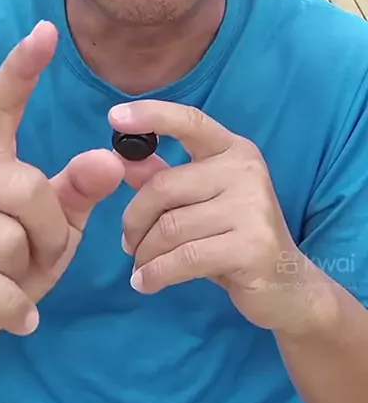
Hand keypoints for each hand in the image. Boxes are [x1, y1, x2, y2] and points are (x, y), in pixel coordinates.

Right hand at [0, 21, 123, 368]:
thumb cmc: (3, 265)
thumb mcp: (49, 228)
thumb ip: (76, 192)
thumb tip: (110, 159)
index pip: (0, 100)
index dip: (24, 66)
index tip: (47, 30)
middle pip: (26, 186)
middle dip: (49, 232)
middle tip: (39, 255)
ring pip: (7, 236)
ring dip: (26, 271)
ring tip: (12, 281)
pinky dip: (10, 305)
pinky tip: (17, 316)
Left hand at [109, 100, 310, 333]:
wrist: (288, 286)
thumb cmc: (236, 237)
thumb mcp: (201, 202)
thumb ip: (165, 178)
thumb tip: (123, 158)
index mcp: (233, 150)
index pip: (190, 122)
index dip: (151, 116)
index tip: (114, 117)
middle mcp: (245, 170)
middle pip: (164, 187)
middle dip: (135, 219)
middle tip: (128, 242)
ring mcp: (252, 207)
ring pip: (170, 227)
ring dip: (145, 253)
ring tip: (141, 266)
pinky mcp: (252, 247)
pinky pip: (184, 258)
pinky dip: (156, 273)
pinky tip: (146, 282)